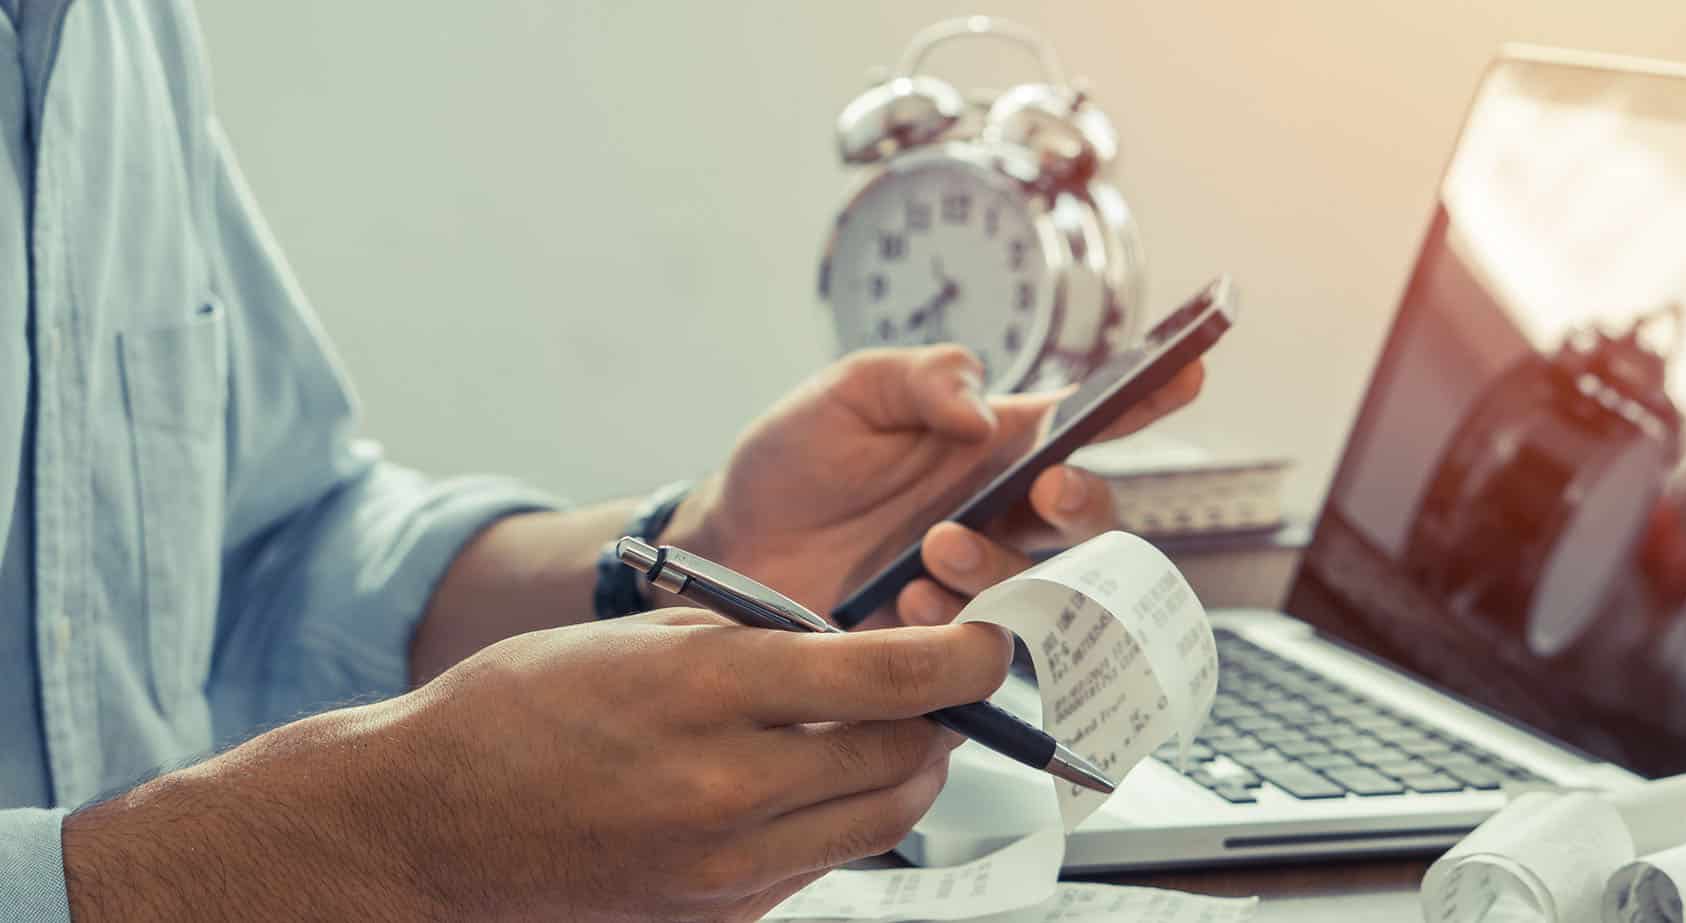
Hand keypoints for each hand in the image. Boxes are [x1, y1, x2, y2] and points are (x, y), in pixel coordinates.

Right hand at [63, 611, 1011, 921]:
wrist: (432, 820)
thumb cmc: (523, 709)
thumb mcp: (645, 637)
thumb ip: (763, 640)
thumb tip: (858, 648)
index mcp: (706, 694)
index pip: (888, 680)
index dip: (967, 659)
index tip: (993, 642)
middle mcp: (728, 788)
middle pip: (904, 758)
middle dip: (942, 716)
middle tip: (944, 683)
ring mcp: (728, 864)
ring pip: (882, 820)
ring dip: (905, 769)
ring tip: (889, 728)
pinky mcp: (724, 910)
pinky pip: (825, 861)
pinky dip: (844, 817)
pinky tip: (814, 780)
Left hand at [665, 344, 1203, 627]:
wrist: (727, 547)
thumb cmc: (793, 461)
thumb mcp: (850, 391)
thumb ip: (922, 379)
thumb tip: (980, 403)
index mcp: (995, 444)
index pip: (1088, 418)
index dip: (1147, 394)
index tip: (1188, 370)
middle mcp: (1002, 513)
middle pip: (1092, 518)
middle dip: (1088, 502)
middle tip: (1050, 486)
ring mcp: (978, 580)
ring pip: (1046, 586)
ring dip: (1001, 566)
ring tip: (932, 548)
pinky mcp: (946, 640)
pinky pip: (989, 646)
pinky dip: (955, 622)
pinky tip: (903, 601)